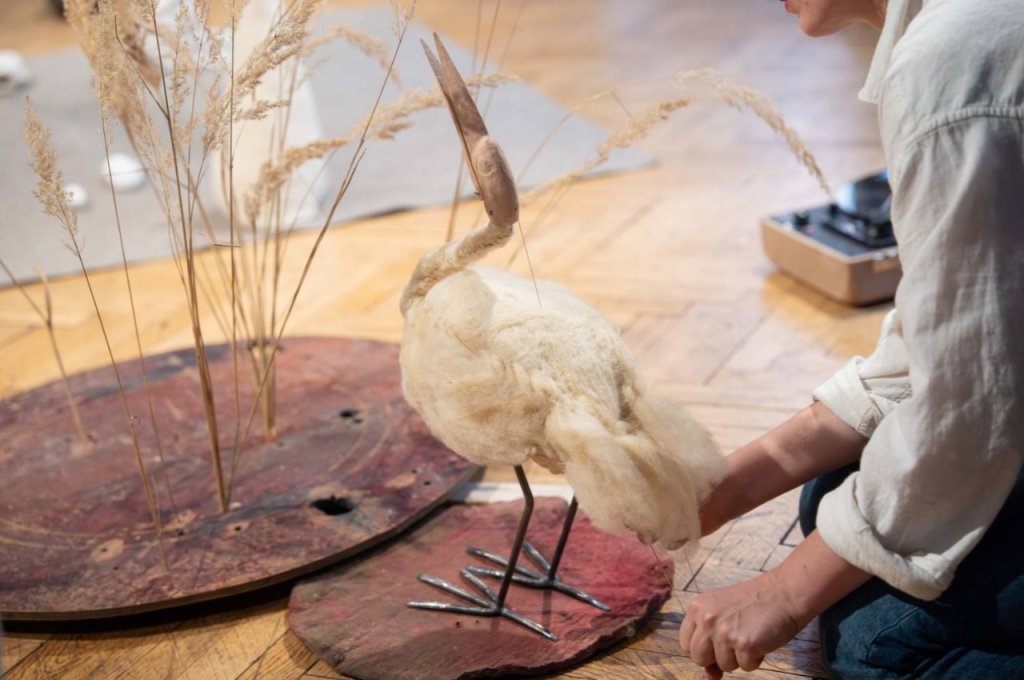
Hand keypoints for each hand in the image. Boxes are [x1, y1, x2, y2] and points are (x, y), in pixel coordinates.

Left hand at [679, 570, 803, 674]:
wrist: (783, 593)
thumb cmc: (754, 604)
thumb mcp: (723, 614)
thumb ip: (710, 640)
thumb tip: (710, 676)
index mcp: (697, 608)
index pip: (685, 643)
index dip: (703, 649)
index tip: (715, 644)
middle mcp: (707, 619)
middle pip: (699, 658)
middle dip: (717, 657)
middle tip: (735, 640)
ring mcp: (724, 632)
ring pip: (724, 666)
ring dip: (740, 658)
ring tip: (750, 634)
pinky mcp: (744, 644)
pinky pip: (746, 667)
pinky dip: (756, 659)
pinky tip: (761, 639)